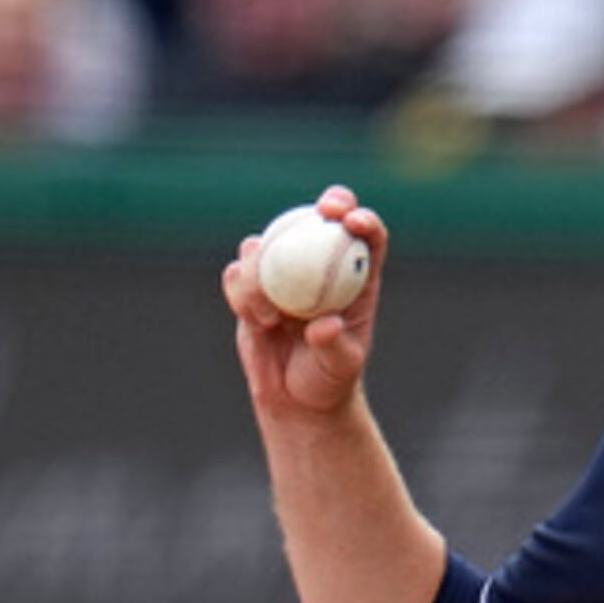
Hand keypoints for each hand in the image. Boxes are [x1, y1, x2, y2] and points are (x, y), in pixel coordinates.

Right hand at [222, 185, 385, 418]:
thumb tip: (325, 324)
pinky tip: (256, 319)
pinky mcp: (250, 288)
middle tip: (322, 212)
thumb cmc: (328, 380)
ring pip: (269, 243)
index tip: (353, 221)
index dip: (362, 219)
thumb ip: (334, 345)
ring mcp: (282, 273)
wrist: (295, 398)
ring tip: (270, 316)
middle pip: (324, 218)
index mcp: (353, 279)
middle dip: (329, 204)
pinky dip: (241, 291)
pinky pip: (237, 274)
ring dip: (263, 266)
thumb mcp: (340, 368)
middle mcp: (318, 266)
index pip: (366, 237)